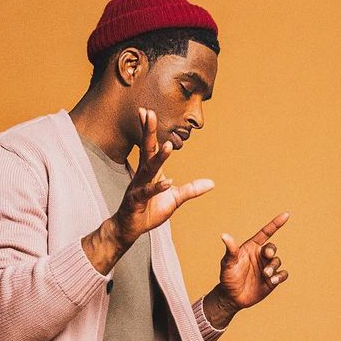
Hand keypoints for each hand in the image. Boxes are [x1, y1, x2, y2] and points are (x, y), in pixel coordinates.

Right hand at [114, 107, 213, 244]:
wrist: (129, 228)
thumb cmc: (149, 211)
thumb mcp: (174, 199)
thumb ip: (191, 190)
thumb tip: (211, 183)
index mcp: (150, 172)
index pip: (149, 147)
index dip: (149, 130)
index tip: (148, 112)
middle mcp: (142, 176)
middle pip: (146, 150)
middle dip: (148, 132)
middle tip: (148, 113)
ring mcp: (137, 188)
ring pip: (148, 170)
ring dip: (158, 159)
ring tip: (168, 146)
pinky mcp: (136, 202)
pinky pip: (147, 193)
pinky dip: (158, 188)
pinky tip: (168, 182)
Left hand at [211, 212, 290, 319]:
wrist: (232, 297)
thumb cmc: (228, 278)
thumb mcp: (228, 263)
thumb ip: (230, 250)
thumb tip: (224, 235)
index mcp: (252, 248)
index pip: (266, 233)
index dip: (276, 224)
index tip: (286, 215)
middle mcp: (261, 256)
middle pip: (272, 248)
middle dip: (271, 250)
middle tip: (267, 255)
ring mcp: (267, 267)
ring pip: (277, 261)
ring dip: (273, 266)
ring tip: (265, 275)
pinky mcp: (272, 280)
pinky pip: (283, 274)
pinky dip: (280, 276)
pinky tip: (272, 280)